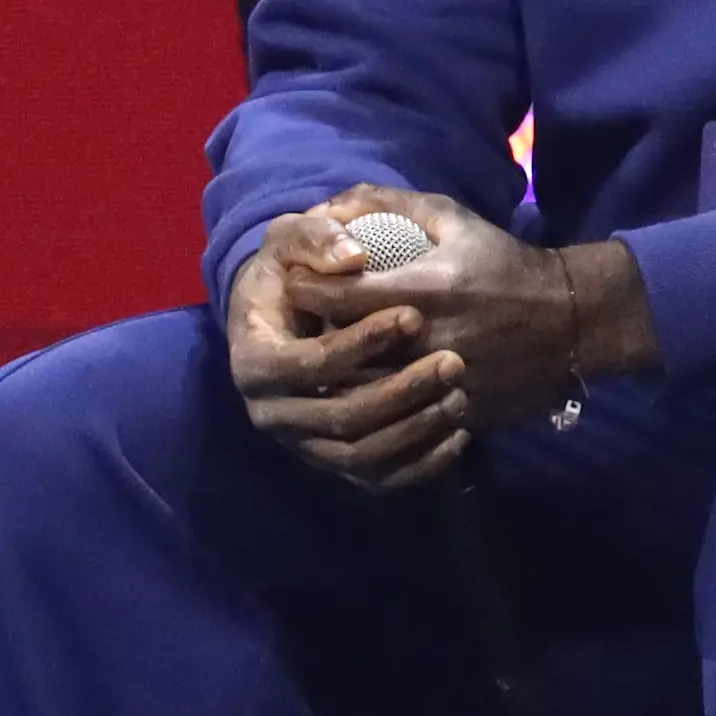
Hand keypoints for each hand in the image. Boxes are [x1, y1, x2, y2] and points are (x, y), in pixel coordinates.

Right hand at [225, 199, 465, 489]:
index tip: (413, 316)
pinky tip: (460, 435)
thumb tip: (354, 256)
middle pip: (340, 416)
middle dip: (400, 390)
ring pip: (362, 454)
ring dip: (416, 428)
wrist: (295, 318)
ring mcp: (304, 444)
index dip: (360, 343)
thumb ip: (316, 236)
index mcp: (254, 361)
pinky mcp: (336, 464)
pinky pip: (379, 479)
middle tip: (453, 362)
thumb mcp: (294, 239)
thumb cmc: (294, 272)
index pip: (309, 363)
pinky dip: (420, 465)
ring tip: (460, 393)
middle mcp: (271, 413)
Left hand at [331, 189, 663, 453]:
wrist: (576, 319)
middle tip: (299, 327)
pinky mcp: (458, 413)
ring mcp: (442, 383)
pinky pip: (399, 421)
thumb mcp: (454, 220)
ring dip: (339, 378)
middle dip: (312, 338)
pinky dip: (377, 411)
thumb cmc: (505, 263)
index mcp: (422, 289)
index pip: (331, 297)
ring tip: (326, 363)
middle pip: (338, 351)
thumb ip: (390, 204)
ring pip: (362, 393)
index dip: (302, 290)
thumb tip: (329, 205)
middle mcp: (427, 340)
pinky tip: (366, 394)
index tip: (296, 285)